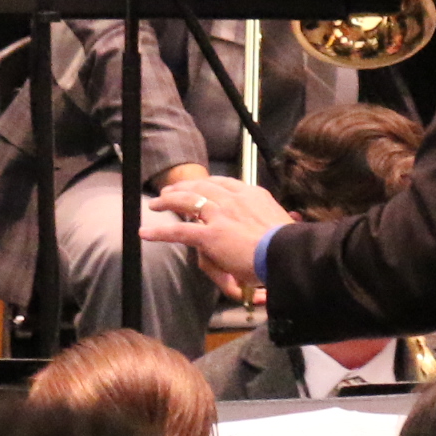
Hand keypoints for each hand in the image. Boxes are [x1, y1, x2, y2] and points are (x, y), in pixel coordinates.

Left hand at [145, 173, 292, 296]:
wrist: (287, 252)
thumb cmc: (290, 243)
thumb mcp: (284, 221)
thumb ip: (276, 218)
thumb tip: (288, 218)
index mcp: (251, 194)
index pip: (224, 183)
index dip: (208, 184)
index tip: (201, 185)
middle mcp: (232, 199)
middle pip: (201, 187)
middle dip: (183, 187)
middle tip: (170, 191)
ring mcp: (219, 215)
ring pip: (187, 202)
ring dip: (168, 201)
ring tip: (155, 204)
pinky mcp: (209, 235)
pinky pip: (179, 232)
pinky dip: (159, 233)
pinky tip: (146, 233)